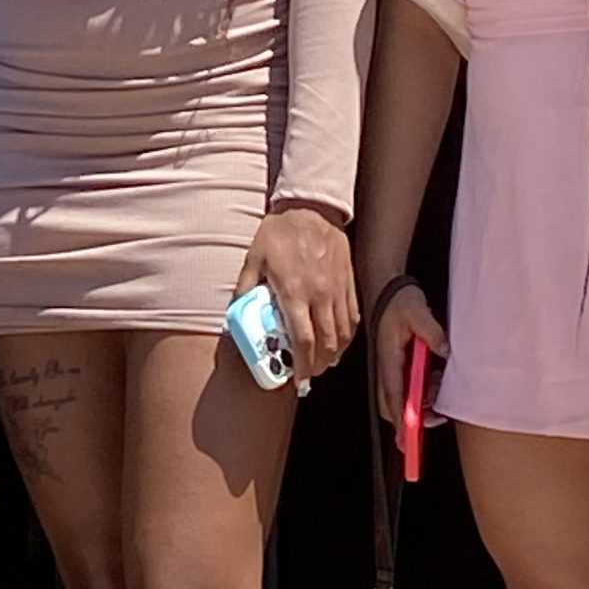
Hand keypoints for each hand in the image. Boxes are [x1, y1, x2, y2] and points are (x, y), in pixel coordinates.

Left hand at [237, 206, 356, 385]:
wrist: (311, 208)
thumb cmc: (279, 232)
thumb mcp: (254, 258)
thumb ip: (245, 288)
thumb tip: (235, 312)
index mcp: (294, 291)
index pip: (302, 339)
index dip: (301, 365)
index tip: (298, 379)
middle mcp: (319, 294)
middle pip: (326, 342)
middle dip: (318, 365)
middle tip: (309, 375)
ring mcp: (337, 289)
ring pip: (343, 333)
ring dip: (335, 354)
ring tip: (323, 363)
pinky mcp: (349, 283)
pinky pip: (353, 316)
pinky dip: (348, 335)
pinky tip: (339, 342)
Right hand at [372, 279, 450, 427]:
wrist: (388, 289)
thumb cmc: (399, 301)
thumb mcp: (418, 312)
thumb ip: (432, 332)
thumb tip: (445, 351)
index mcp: (388, 358)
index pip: (394, 396)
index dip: (402, 419)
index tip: (409, 438)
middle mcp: (387, 368)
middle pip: (393, 405)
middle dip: (412, 419)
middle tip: (437, 418)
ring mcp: (393, 367)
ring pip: (403, 398)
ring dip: (421, 402)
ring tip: (440, 389)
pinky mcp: (399, 364)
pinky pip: (409, 387)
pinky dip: (424, 391)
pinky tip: (436, 378)